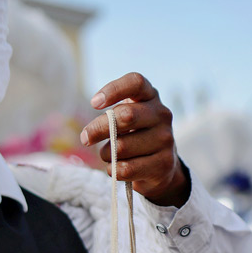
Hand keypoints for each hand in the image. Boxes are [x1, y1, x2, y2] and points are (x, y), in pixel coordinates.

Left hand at [80, 72, 189, 206]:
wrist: (161, 164)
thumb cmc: (135, 135)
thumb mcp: (125, 118)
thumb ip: (111, 118)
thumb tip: (89, 134)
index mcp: (150, 96)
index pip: (135, 82)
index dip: (114, 90)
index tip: (94, 103)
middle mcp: (162, 114)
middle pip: (125, 115)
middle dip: (99, 128)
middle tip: (85, 138)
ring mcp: (166, 139)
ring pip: (122, 146)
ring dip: (106, 154)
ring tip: (110, 156)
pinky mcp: (164, 163)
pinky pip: (127, 168)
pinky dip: (114, 170)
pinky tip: (116, 168)